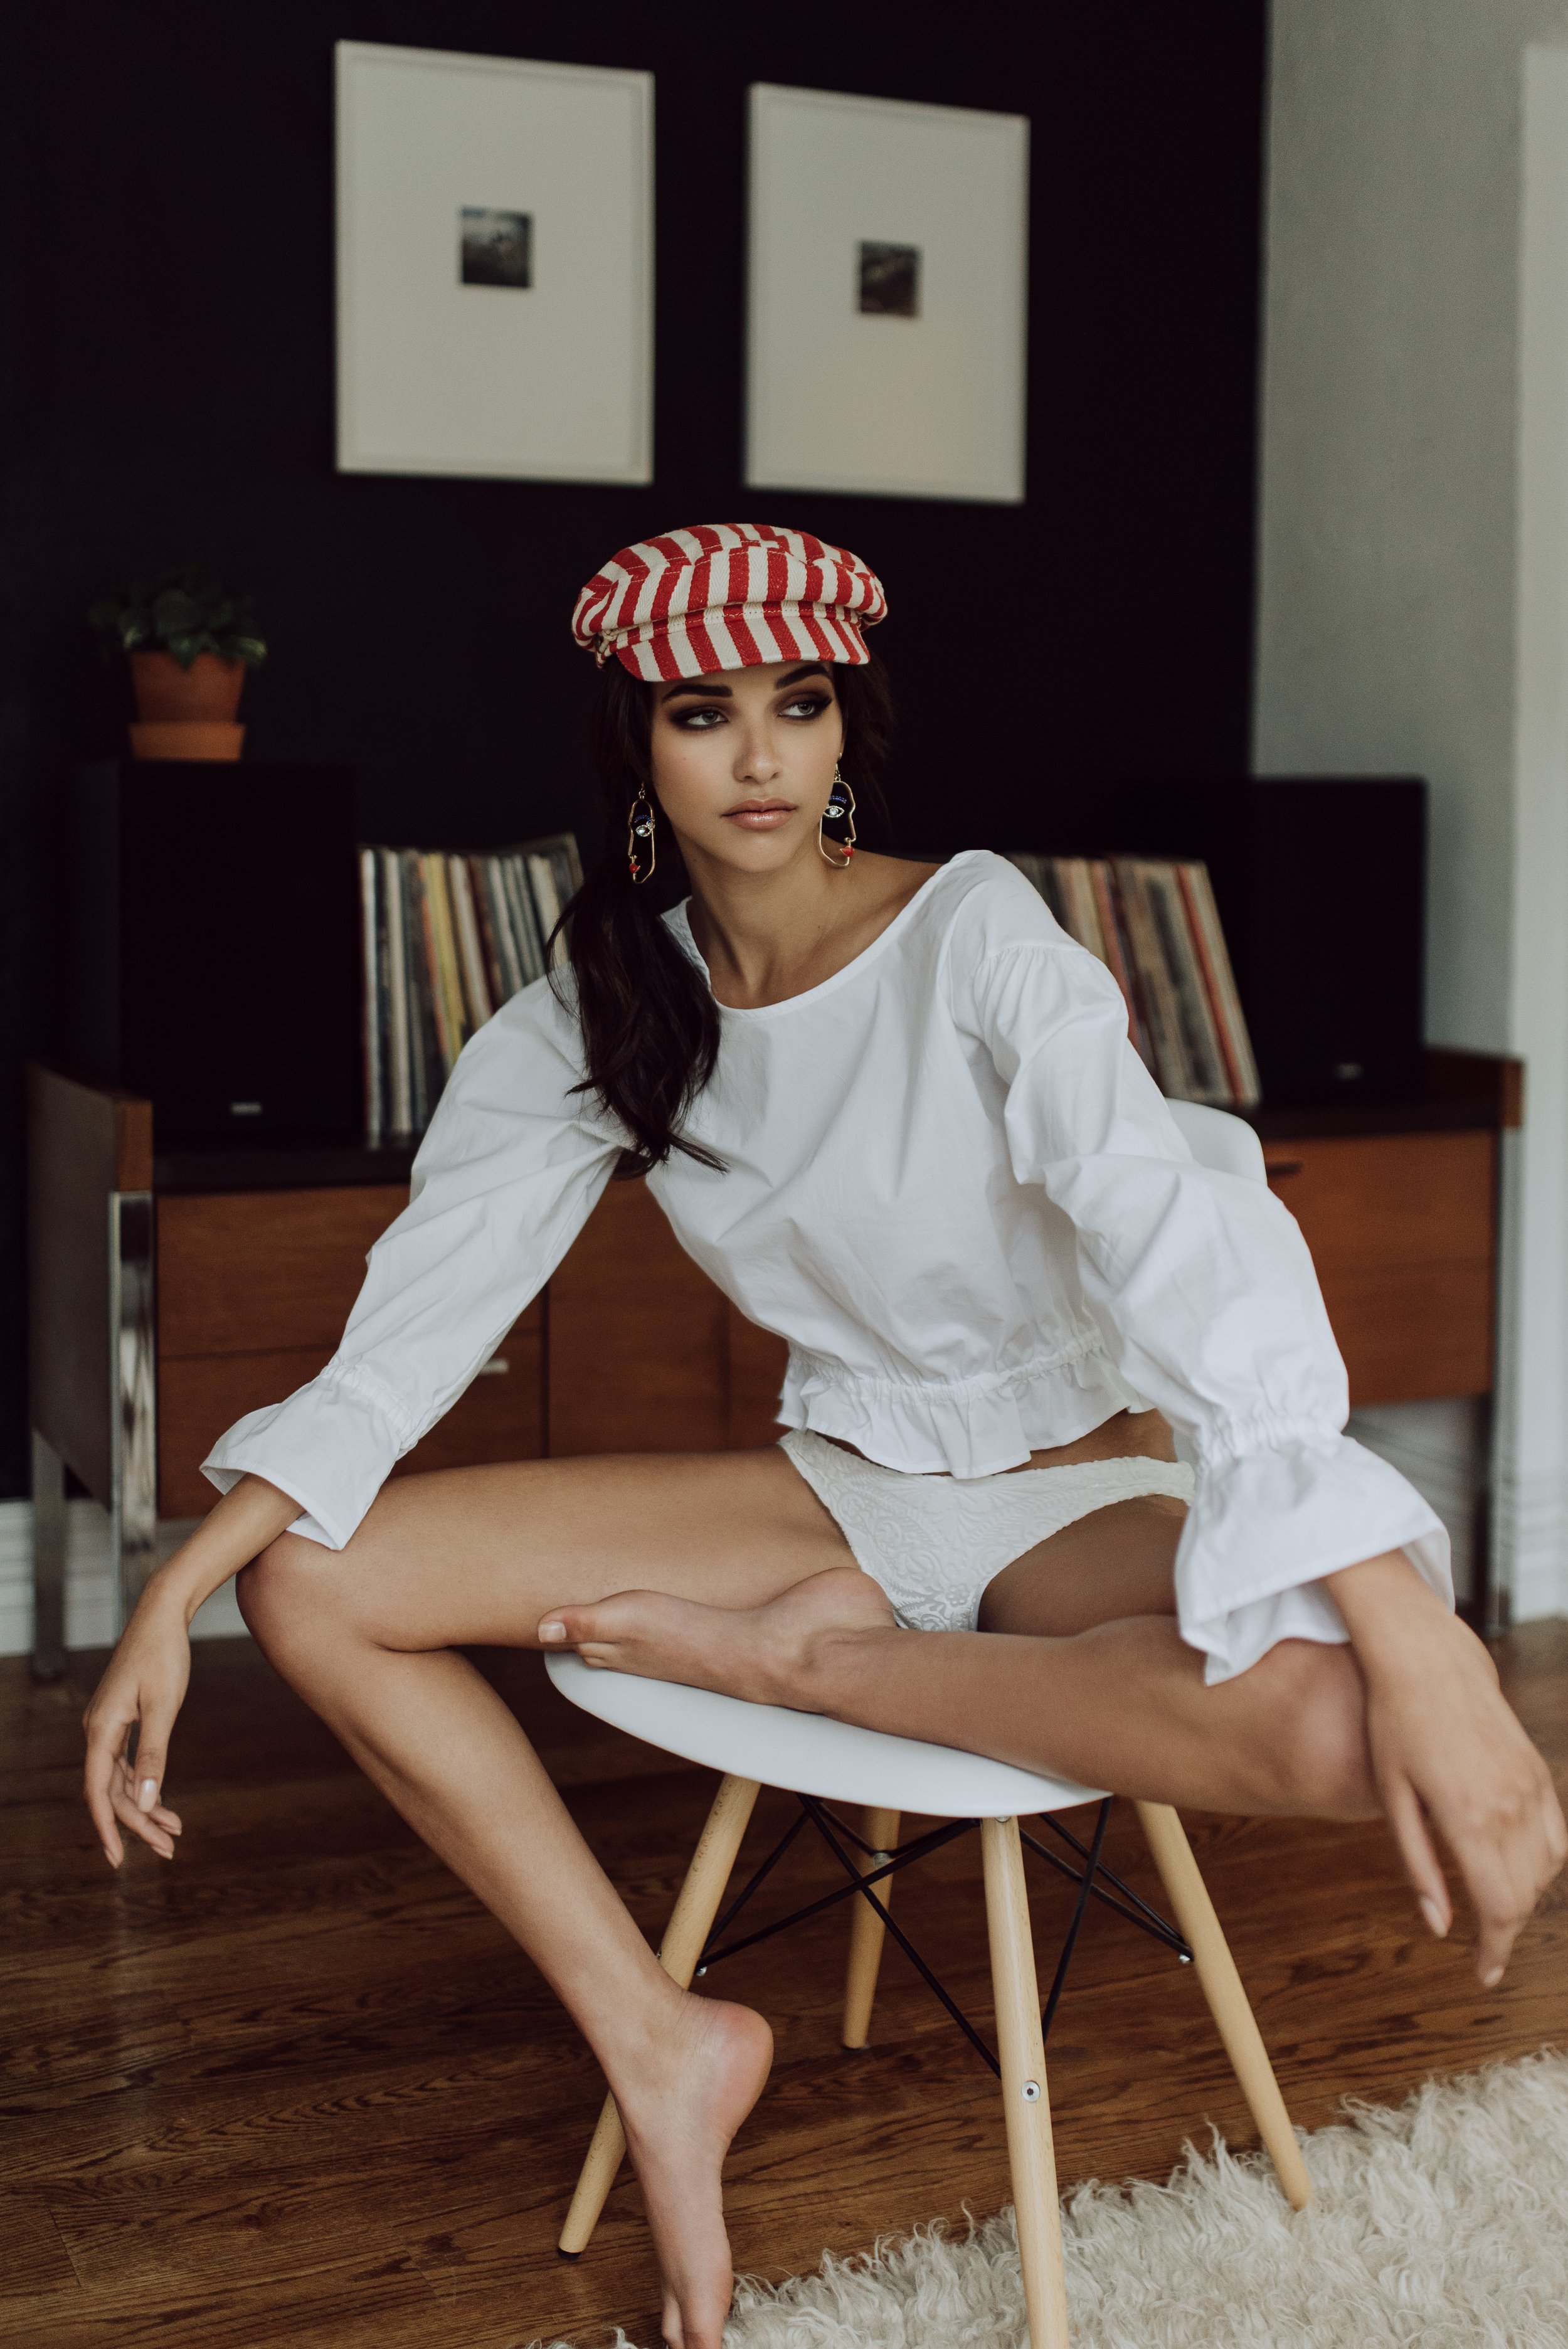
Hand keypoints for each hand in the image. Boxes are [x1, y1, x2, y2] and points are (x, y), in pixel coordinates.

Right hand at [79, 1473, 300, 1866]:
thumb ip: (153, 1756)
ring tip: (173, 1832)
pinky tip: (162, 1801)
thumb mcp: (164, 1708)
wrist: (162, 1614)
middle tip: (168, 1848)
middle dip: (138, 1823)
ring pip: (121, 1780)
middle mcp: (97, 1731)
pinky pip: (126, 1763)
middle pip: (113, 1790)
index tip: (119, 1859)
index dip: (109, 1827)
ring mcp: (107, 1726)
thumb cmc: (164, 1657)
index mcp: (101, 1730)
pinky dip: (144, 1783)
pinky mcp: (120, 1719)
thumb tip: (147, 1801)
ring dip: (145, 1806)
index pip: (99, 1792)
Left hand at [1331, 1553, 1566, 1983]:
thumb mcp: (1392, 1797)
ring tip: (1493, 1908)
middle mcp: (1510, 1806)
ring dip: (1525, 1896)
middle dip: (1506, 1929)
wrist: (1426, 1660)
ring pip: (1547, 1869)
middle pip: (1526, 1896)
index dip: (1495, 1952)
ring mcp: (1530, 1786)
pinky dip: (1543, 1861)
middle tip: (1482, 1948)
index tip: (1483, 1975)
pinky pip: (1556, 1833)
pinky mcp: (1537, 1769)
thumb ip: (1419, 1865)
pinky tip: (1516, 1867)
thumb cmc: (1394, 1724)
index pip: (1501, 1910)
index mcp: (1470, 1819)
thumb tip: (1439, 1926)